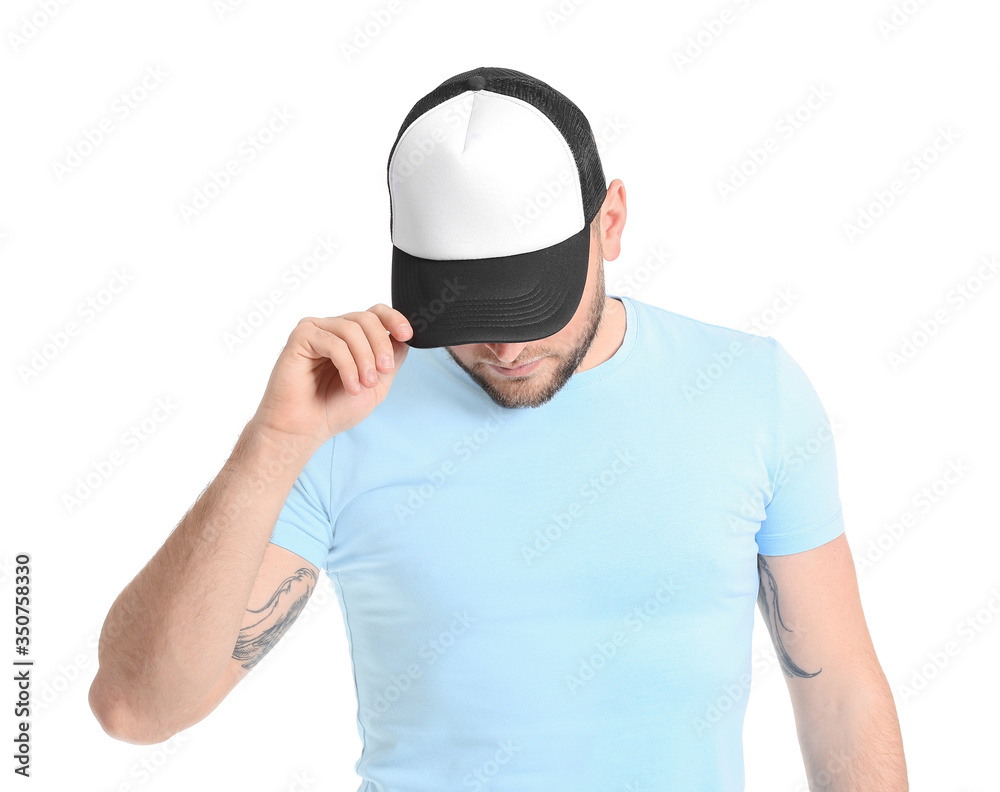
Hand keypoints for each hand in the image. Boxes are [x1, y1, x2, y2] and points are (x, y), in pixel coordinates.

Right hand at [250, 304, 411, 446]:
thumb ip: (391, 360)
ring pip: (351, 328)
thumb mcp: (377, 386)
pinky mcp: (301, 337)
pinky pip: (333, 342)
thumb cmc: (334, 409)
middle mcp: (334, 330)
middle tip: (383, 371)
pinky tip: (351, 386)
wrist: (305, 428)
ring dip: (365, 358)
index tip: (406, 334)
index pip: (376, 313)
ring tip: (366, 384)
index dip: (394, 319)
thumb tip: (404, 338)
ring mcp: (317, 331)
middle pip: (367, 318)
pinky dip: (347, 365)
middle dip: (381, 344)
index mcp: (352, 338)